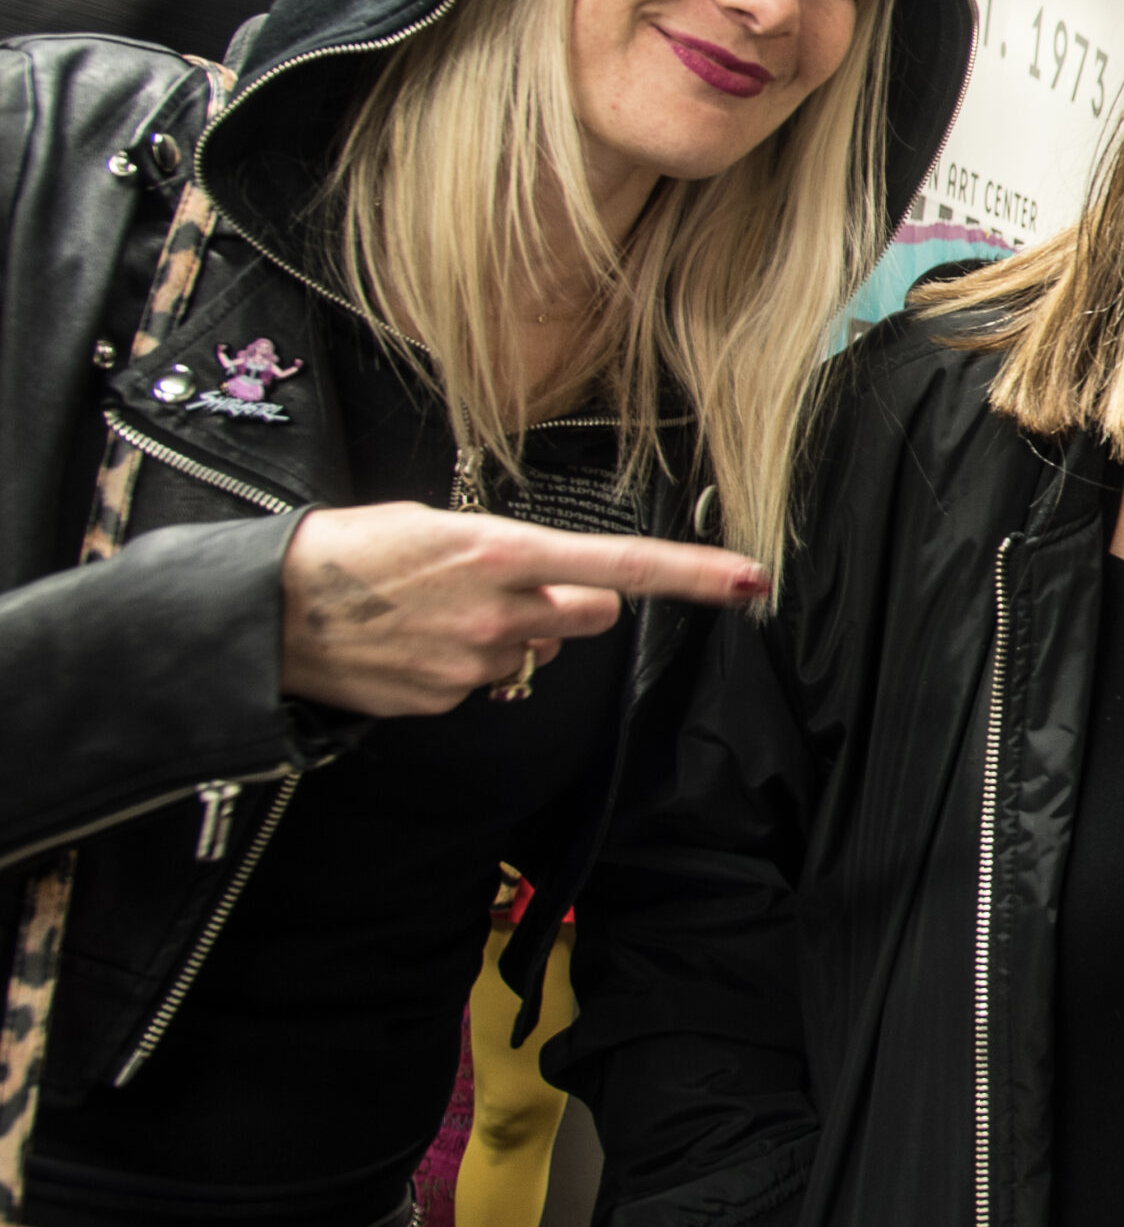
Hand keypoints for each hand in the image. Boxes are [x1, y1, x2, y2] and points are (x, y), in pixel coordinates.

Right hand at [280, 502, 767, 718]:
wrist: (271, 611)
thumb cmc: (356, 551)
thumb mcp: (439, 526)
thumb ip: (513, 555)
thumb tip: (560, 582)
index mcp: (503, 551)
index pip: (621, 565)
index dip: (691, 575)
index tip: (749, 579)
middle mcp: (501, 610)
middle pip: (593, 614)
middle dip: (573, 602)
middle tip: (511, 586)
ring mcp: (476, 663)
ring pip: (540, 651)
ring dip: (514, 634)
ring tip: (443, 613)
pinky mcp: (449, 701)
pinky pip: (489, 682)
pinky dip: (466, 665)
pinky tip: (418, 644)